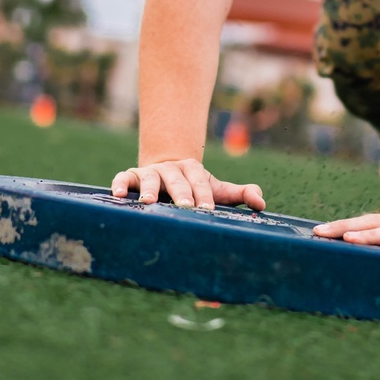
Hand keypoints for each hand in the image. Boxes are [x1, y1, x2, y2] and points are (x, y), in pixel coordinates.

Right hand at [111, 158, 264, 212]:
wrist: (167, 170)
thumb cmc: (194, 188)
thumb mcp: (217, 189)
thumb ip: (240, 194)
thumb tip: (262, 203)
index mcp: (193, 170)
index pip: (200, 182)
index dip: (204, 195)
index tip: (208, 211)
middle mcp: (171, 169)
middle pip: (177, 180)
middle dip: (181, 193)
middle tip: (185, 208)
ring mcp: (149, 172)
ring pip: (149, 178)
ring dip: (148, 189)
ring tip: (148, 202)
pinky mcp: (130, 177)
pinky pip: (123, 178)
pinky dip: (119, 185)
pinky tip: (117, 196)